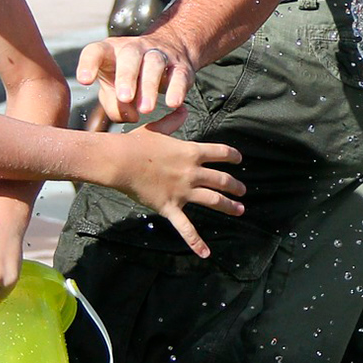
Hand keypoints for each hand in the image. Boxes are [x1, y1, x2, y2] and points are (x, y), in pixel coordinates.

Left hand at [77, 32, 198, 124]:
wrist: (168, 50)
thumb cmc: (128, 76)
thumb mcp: (113, 88)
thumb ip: (113, 104)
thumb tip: (130, 115)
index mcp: (110, 51)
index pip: (96, 51)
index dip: (89, 64)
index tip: (84, 80)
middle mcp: (134, 49)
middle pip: (130, 56)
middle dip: (126, 76)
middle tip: (124, 97)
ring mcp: (159, 54)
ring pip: (154, 64)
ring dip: (149, 86)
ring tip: (145, 110)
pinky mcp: (180, 66)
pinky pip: (179, 75)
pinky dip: (176, 89)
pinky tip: (173, 104)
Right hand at [108, 113, 244, 256]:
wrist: (120, 161)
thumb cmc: (136, 143)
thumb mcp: (157, 128)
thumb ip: (173, 120)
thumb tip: (184, 109)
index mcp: (191, 152)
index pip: (220, 153)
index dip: (232, 156)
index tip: (239, 160)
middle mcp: (192, 172)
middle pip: (221, 179)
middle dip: (235, 185)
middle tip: (242, 191)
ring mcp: (183, 191)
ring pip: (213, 200)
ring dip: (229, 205)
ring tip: (239, 210)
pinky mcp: (170, 207)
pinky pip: (186, 227)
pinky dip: (196, 241)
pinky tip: (206, 253)